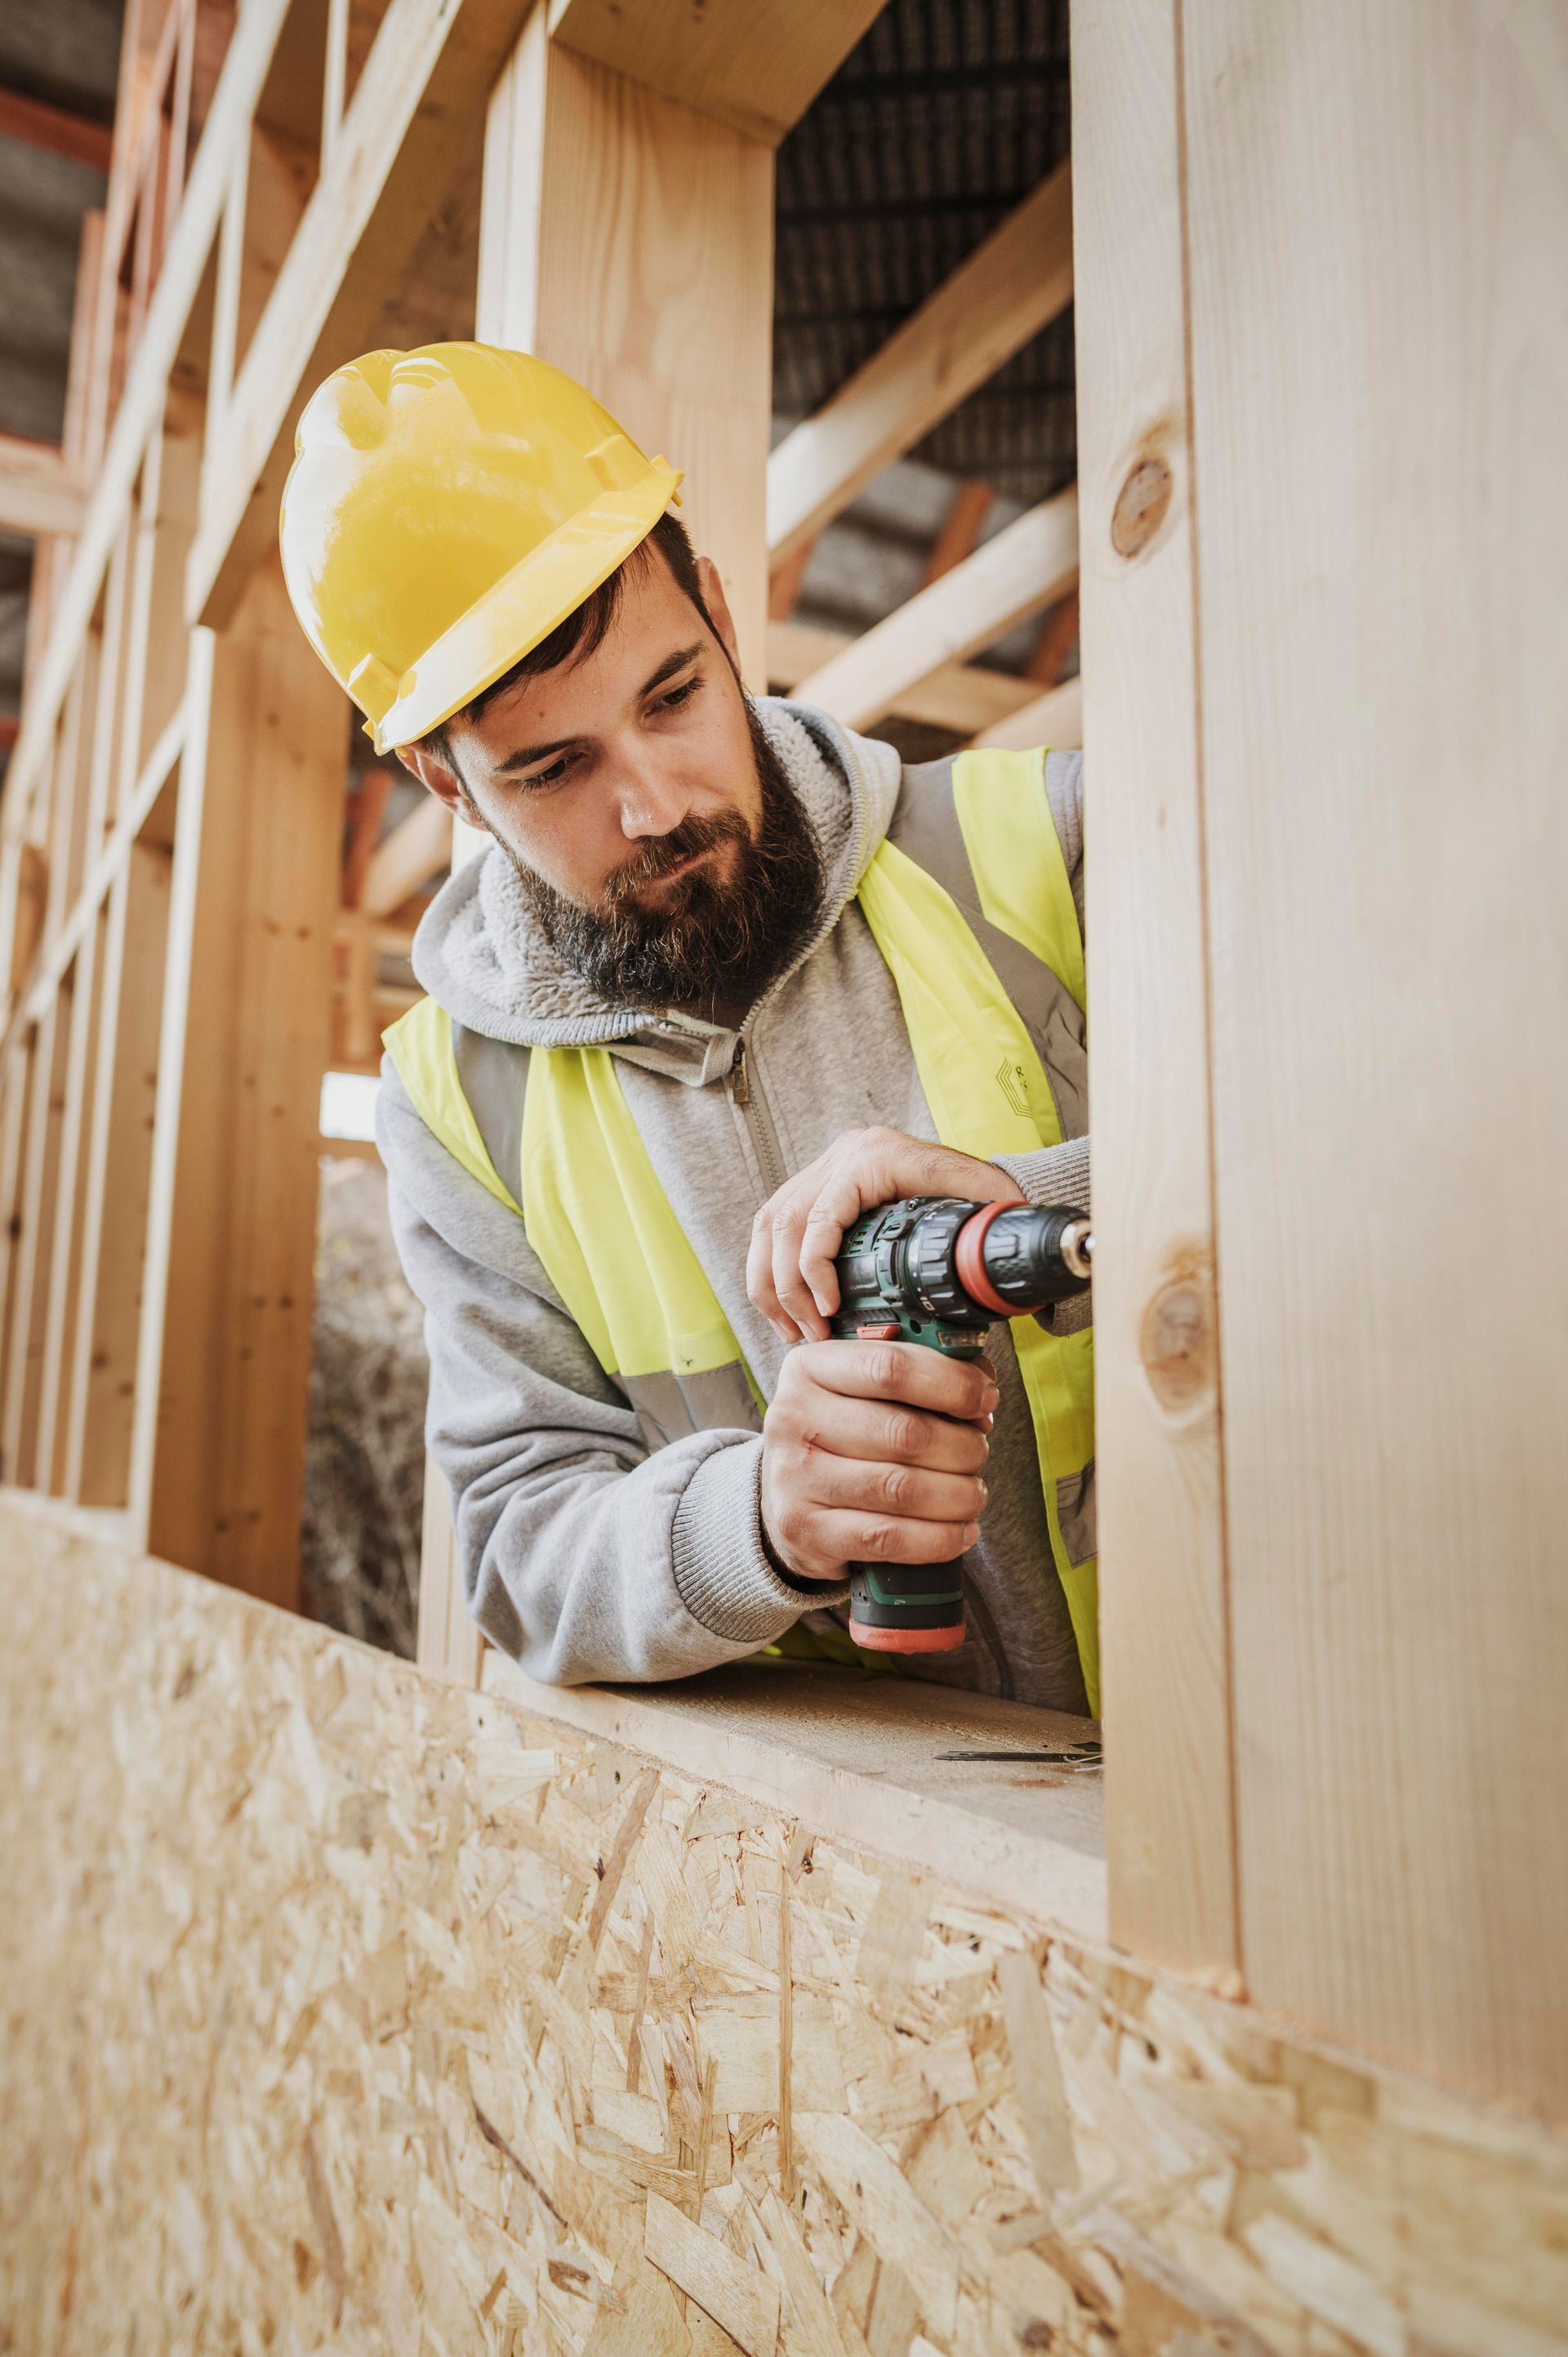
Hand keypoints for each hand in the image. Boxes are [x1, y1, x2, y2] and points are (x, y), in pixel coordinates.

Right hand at [748, 1125, 1022, 1343]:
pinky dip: (771, 1270)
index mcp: (877, 1157)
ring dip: (770, 1283)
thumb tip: (963, 1273)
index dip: (815, 1269)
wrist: (984, 1181)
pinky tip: (784, 1308)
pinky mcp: (818, 1185)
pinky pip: (775, 1225)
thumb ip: (974, 1235)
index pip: (822, 1214)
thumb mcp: (987, 1210)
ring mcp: (827, 1167)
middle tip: (808, 1333)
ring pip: (770, 1224)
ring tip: (791, 1330)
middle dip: (787, 1287)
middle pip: (785, 1221)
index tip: (829, 1312)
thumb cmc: (987, 1199)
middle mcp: (845, 1154)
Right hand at [760, 1338, 997, 1582]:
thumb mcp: (860, 1390)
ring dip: (958, 1494)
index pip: (890, 1367)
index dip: (952, 1383)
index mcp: (810, 1367)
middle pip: (905, 1432)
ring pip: (902, 1489)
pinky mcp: (807, 1531)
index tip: (985, 1398)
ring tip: (974, 1493)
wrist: (785, 1500)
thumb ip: (917, 1374)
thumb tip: (981, 1383)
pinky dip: (938, 1538)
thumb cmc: (840, 1436)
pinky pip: (889, 1538)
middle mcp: (794, 1418)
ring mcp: (795, 1478)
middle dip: (962, 1446)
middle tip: (980, 1452)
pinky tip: (961, 1531)